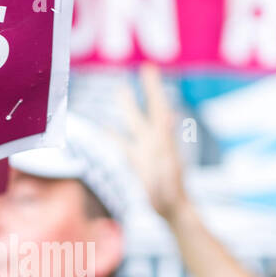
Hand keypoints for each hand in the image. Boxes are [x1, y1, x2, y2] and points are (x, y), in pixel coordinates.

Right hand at [116, 64, 189, 222]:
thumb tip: (168, 116)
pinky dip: (112, 134)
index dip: (153, 87)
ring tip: (120, 90)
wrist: (171, 209)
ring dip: (126, 107)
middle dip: (147, 88)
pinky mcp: (136, 162)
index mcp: (162, 138)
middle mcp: (153, 141)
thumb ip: (166, 139)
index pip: (157, 106)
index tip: (148, 68)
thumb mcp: (168, 164)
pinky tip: (104, 128)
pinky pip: (121, 144)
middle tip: (145, 68)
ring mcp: (144, 150)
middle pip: (147, 108)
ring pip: (132, 123)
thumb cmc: (171, 191)